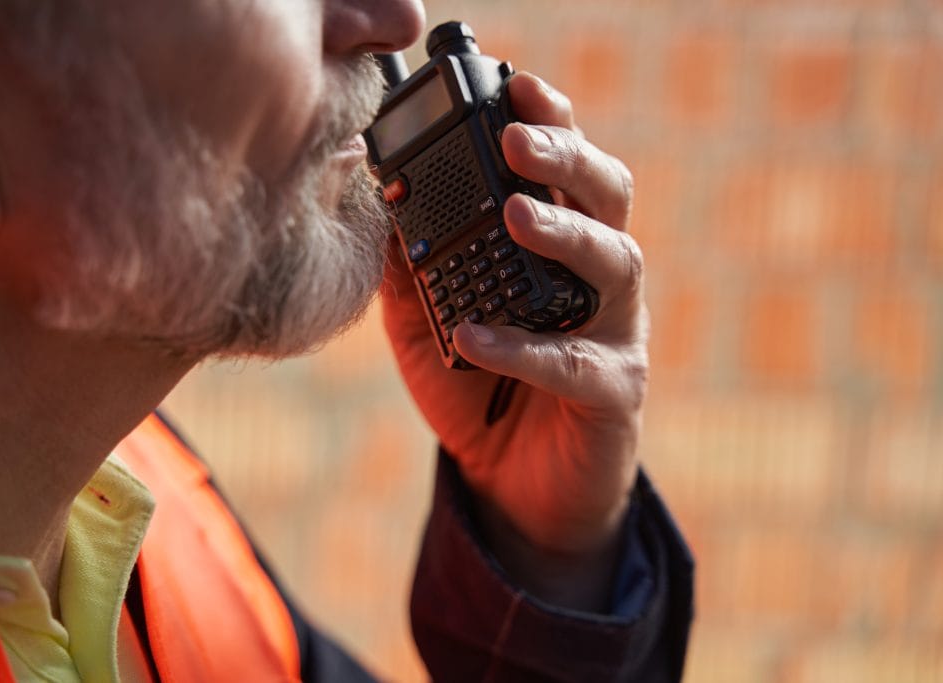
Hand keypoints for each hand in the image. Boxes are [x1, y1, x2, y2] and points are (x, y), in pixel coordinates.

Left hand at [381, 72, 646, 609]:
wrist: (512, 485)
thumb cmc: (477, 390)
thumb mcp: (429, 321)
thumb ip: (413, 268)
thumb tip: (379, 205)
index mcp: (558, 247)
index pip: (565, 169)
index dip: (550, 122)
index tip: (515, 85)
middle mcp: (597, 278)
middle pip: (607, 195)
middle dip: (566, 157)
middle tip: (517, 137)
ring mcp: (616, 333)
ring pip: (614, 264)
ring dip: (563, 232)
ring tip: (513, 213)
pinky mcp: (615, 394)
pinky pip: (576, 364)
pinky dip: (524, 347)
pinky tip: (474, 337)